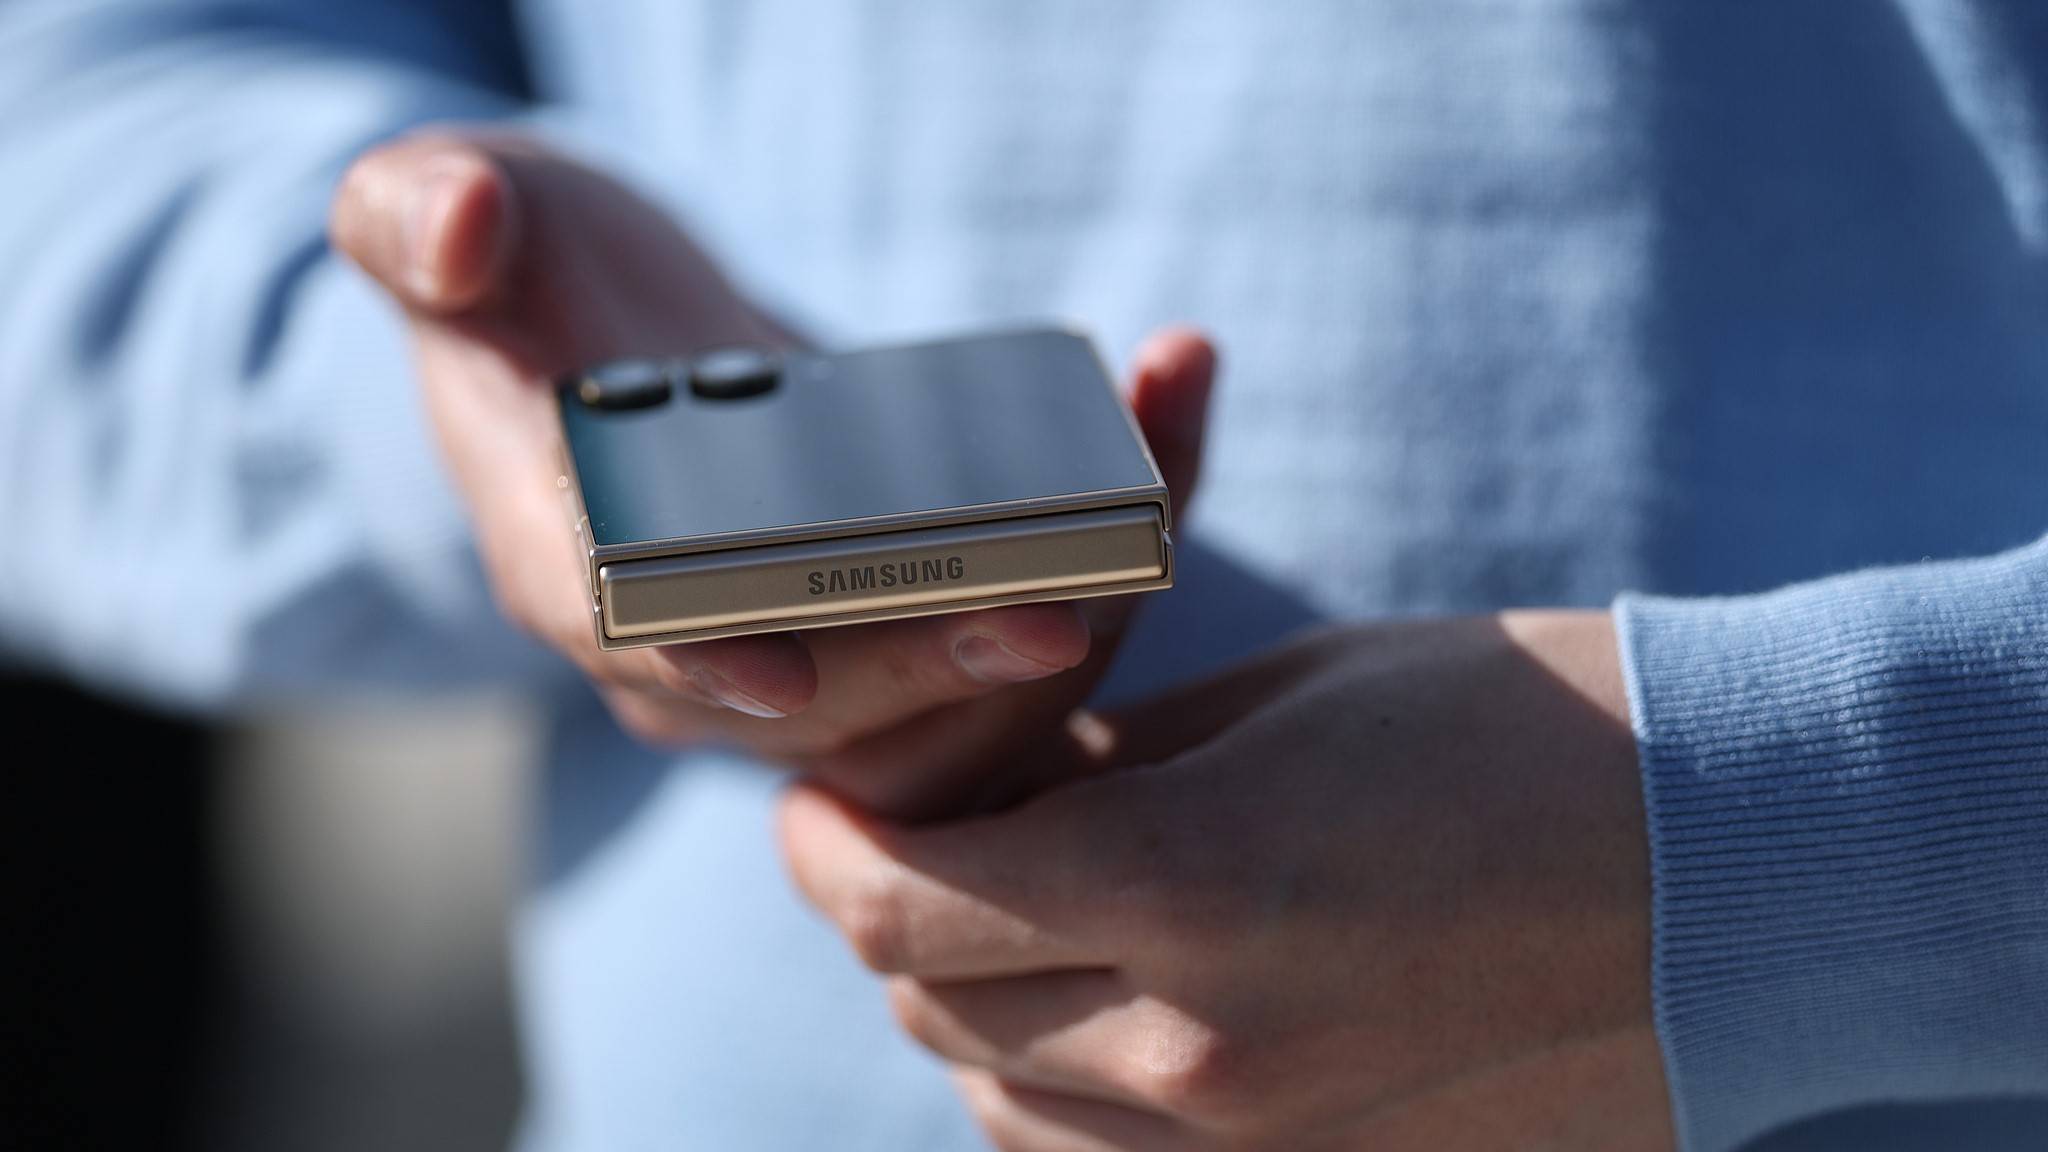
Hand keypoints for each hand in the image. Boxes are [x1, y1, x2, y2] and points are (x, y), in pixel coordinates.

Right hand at [329, 130, 1213, 816]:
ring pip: (936, 695)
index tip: (782, 668)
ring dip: (1056, 616)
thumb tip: (455, 227)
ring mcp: (805, 646)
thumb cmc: (526, 279)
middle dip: (929, 670)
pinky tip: (1167, 422)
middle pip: (817, 704)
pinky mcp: (899, 618)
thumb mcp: (444, 218)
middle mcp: (688, 641)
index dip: (697, 661)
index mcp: (564, 558)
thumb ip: (420, 219)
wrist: (614, 340)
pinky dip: (1099, 543)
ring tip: (1156, 499)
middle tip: (1051, 615)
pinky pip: (1002, 618)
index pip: (623, 638)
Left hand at [784, 612, 1673, 1150]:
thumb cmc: (1523, 727)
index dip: (823, 848)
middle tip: (905, 839)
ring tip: (1001, 920)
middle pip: (928, 1008)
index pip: (897, 904)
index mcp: (1183, 879)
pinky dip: (1058, 1093)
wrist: (1736, 866)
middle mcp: (1200, 1042)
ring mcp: (1260, 1141)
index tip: (816, 803)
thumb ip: (1110, 767)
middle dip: (885, 918)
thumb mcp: (1284, 700)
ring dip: (964, 1012)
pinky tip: (1096, 1013)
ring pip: (1001, 1104)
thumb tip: (1000, 801)